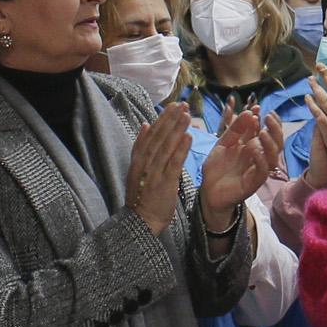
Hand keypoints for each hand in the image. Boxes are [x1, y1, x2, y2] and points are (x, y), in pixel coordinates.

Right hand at [128, 102, 190, 234]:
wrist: (141, 222)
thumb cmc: (143, 196)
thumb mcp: (138, 170)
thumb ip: (142, 148)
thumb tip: (146, 125)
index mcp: (138, 159)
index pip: (150, 134)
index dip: (161, 119)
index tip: (172, 105)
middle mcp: (144, 163)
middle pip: (158, 137)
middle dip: (170, 119)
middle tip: (182, 104)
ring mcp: (154, 173)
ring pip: (166, 146)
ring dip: (176, 129)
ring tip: (186, 114)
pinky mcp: (164, 183)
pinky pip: (173, 163)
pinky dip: (180, 149)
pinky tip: (188, 137)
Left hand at [200, 107, 284, 224]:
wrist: (207, 192)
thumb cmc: (217, 168)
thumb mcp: (223, 143)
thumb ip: (235, 129)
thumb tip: (250, 112)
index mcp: (252, 147)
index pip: (266, 131)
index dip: (266, 120)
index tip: (260, 107)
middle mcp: (258, 158)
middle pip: (276, 143)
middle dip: (275, 129)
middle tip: (268, 117)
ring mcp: (257, 170)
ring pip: (273, 157)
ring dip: (270, 143)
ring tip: (263, 132)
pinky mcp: (252, 183)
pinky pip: (262, 172)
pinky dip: (260, 159)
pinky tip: (253, 149)